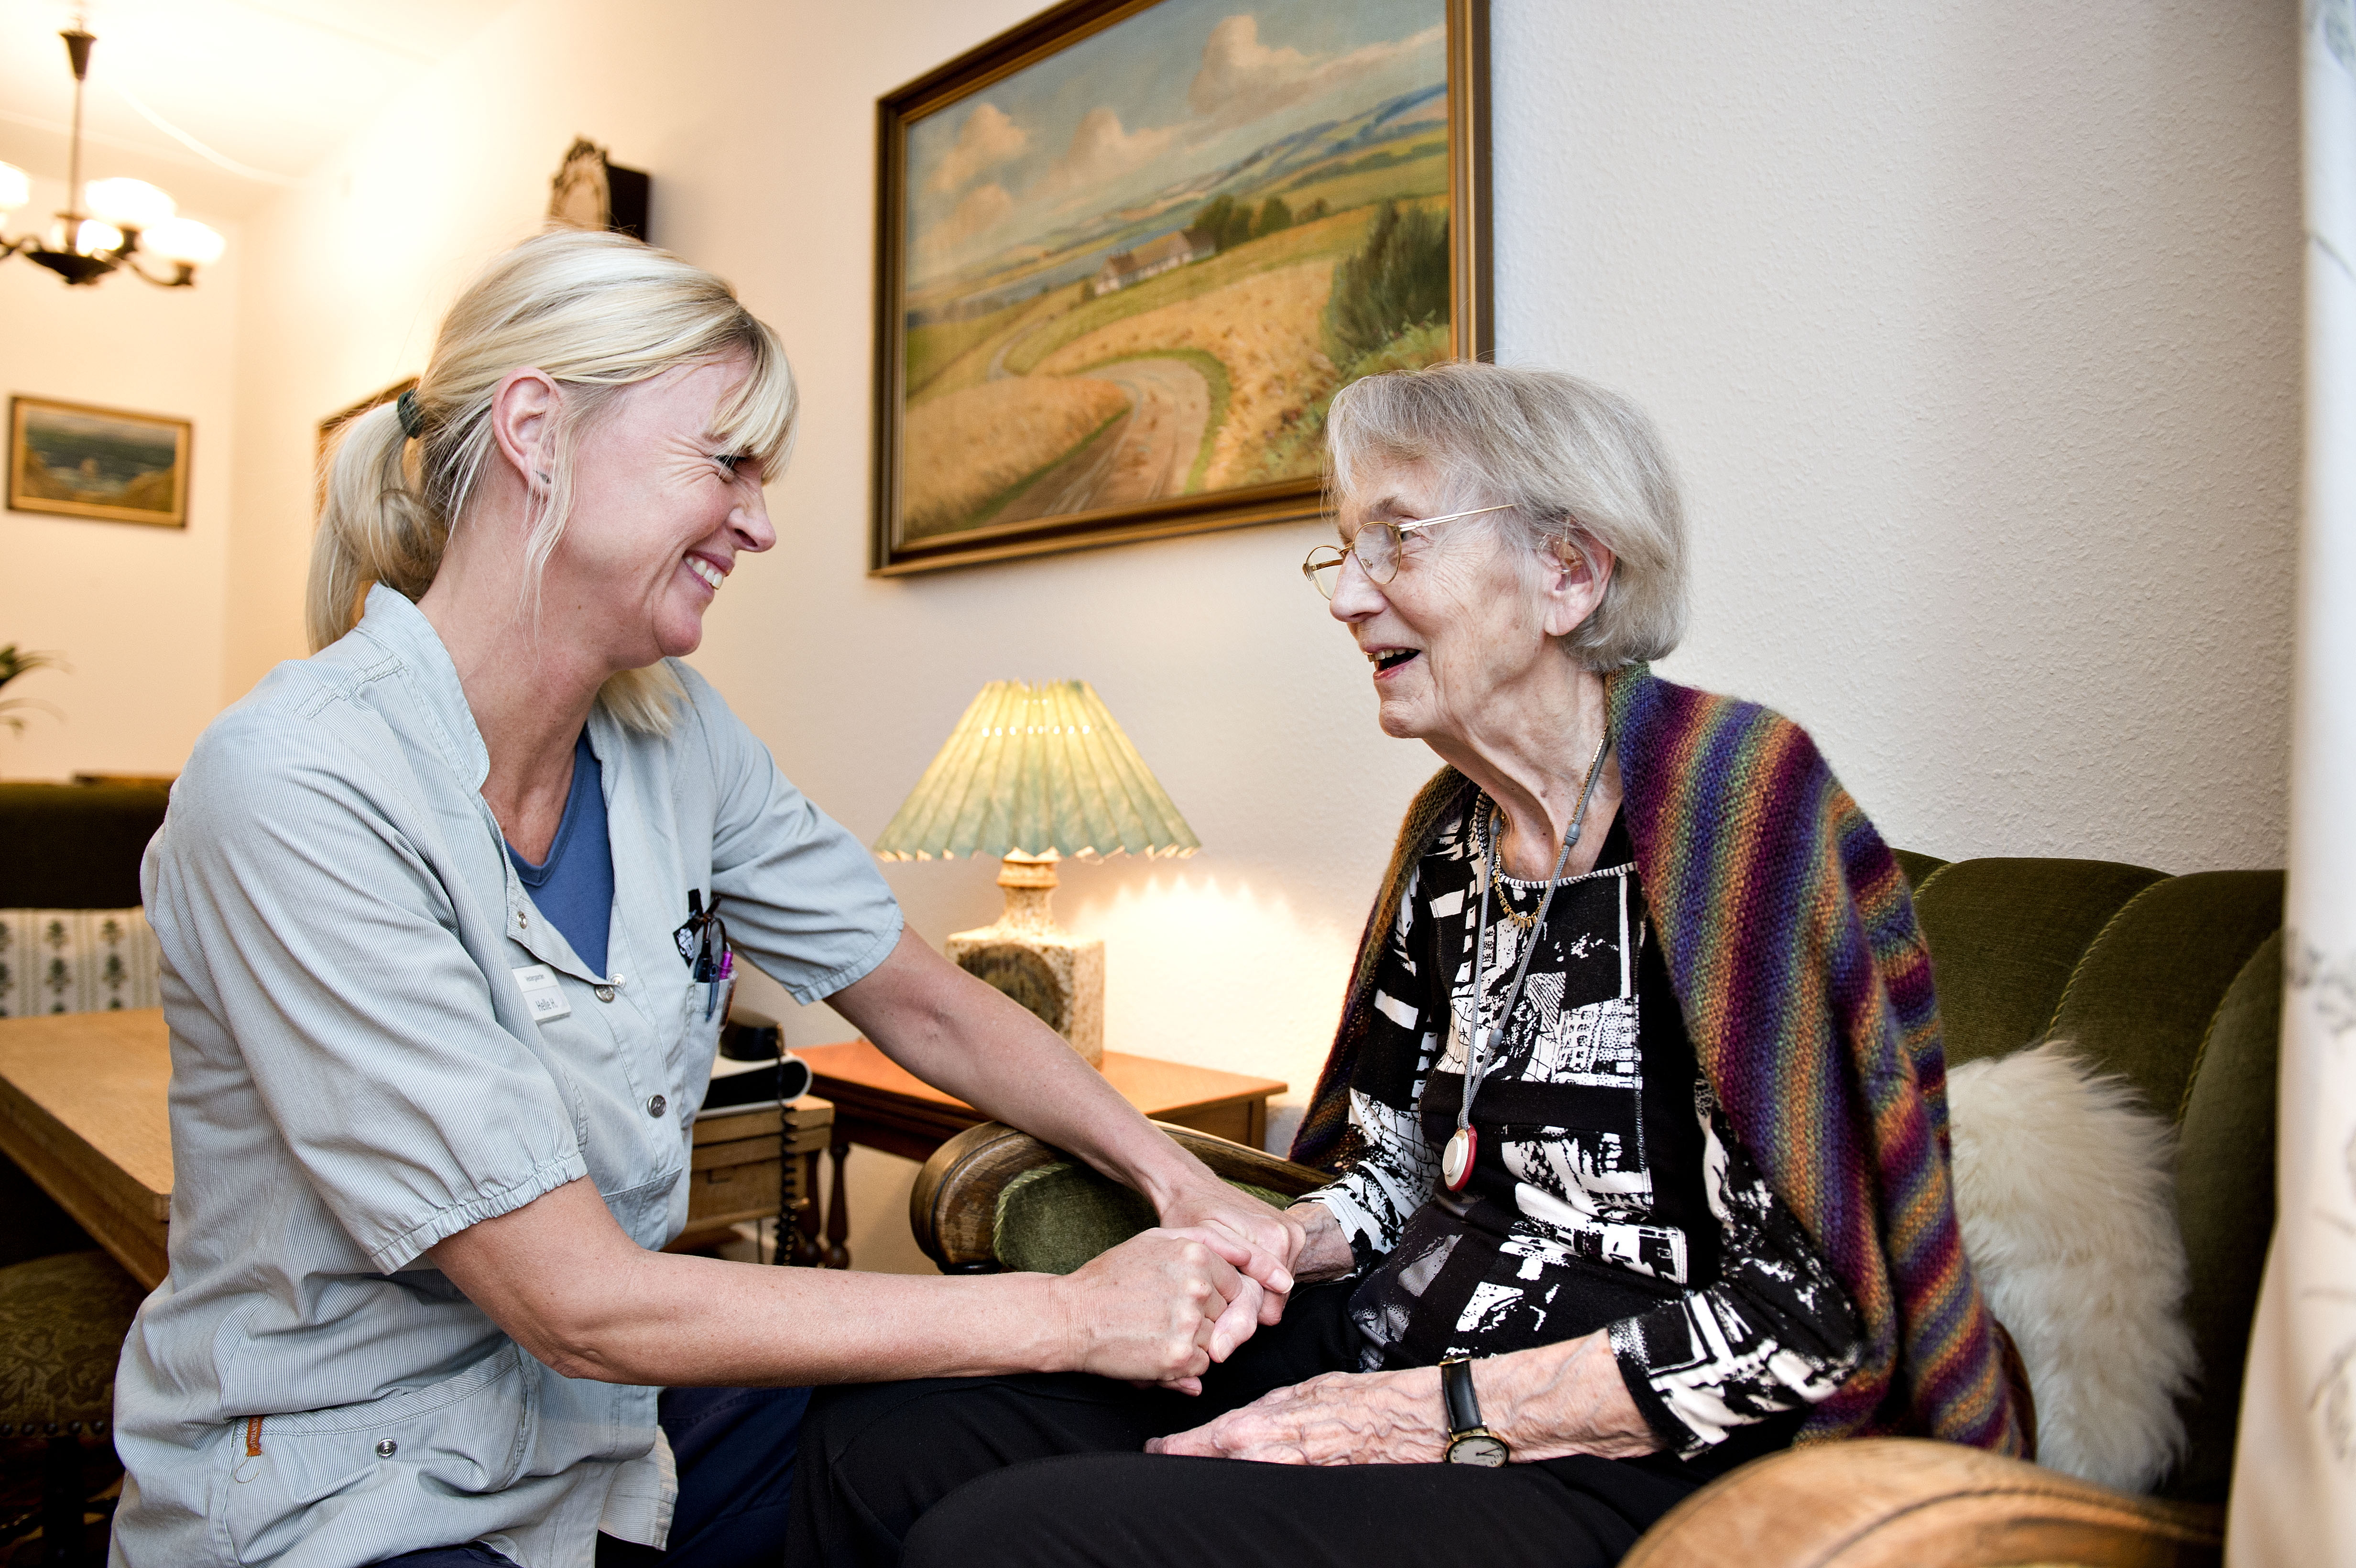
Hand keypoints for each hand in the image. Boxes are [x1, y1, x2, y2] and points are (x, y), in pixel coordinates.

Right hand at [1049, 1227, 1251, 1393]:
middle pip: (1227, 1313)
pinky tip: (1156, 1349)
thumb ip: (1206, 1241)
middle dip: (1205, 1318)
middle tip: (1165, 1315)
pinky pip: (1202, 1367)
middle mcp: (1198, 1286)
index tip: (1188, 1300)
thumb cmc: (1113, 1276)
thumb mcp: (1156, 1240)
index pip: (1235, 1284)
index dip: (1215, 1296)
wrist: (1073, 1316)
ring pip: (1217, 1341)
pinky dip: (1184, 1365)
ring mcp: (1190, 1323)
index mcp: (1196, 1254)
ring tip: (1158, 1331)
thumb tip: (1249, 1259)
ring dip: (1195, 1342)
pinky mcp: (1179, 1356)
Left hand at [1147, 1367, 1446, 1463]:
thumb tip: (1233, 1424)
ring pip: (1232, 1480)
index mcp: (1248, 1427)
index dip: (1167, 1451)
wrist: (1390, 1422)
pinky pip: (1262, 1487)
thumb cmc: (1344, 1399)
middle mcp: (1257, 1457)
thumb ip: (1256, 1411)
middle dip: (1190, 1465)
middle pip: (1206, 1469)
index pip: (1191, 1447)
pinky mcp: (1297, 1489)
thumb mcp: (1291, 1393)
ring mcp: (1277, 1477)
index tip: (1153, 1451)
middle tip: (1173, 1459)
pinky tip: (1249, 1477)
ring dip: (1220, 1473)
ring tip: (1209, 1467)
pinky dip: (1251, 1482)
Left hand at [1153, 1175, 1304, 1335]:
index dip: (1239, 1311)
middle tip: (1219, 1284)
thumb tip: (1283, 1285)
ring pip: (1276, 1290)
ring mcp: (1293, 1234)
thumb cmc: (1190, 1215)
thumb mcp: (1207, 1242)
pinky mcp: (1290, 1235)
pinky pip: (1276, 1274)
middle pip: (1275, 1299)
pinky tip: (1236, 1264)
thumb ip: (1245, 1264)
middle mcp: (1291, 1235)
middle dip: (1247, 1298)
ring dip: (1252, 1286)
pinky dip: (1256, 1275)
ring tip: (1226, 1271)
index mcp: (1274, 1238)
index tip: (1217, 1303)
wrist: (1189, 1187)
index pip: (1270, 1308)